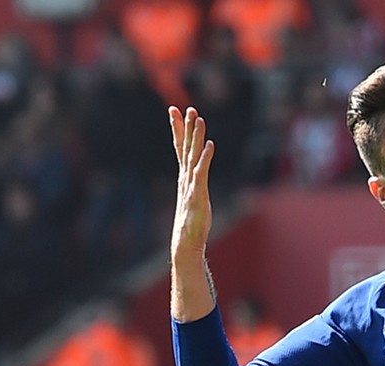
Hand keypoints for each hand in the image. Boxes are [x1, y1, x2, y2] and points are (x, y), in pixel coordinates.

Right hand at [169, 106, 214, 256]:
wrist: (186, 240)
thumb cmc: (191, 222)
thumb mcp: (193, 199)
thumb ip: (192, 187)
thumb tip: (193, 179)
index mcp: (184, 176)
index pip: (179, 148)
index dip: (177, 129)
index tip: (174, 111)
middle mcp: (185, 177)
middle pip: (184, 146)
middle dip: (185, 126)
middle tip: (185, 107)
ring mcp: (191, 184)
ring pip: (193, 155)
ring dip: (196, 136)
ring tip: (198, 118)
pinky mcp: (198, 192)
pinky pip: (202, 171)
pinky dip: (206, 157)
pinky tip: (211, 144)